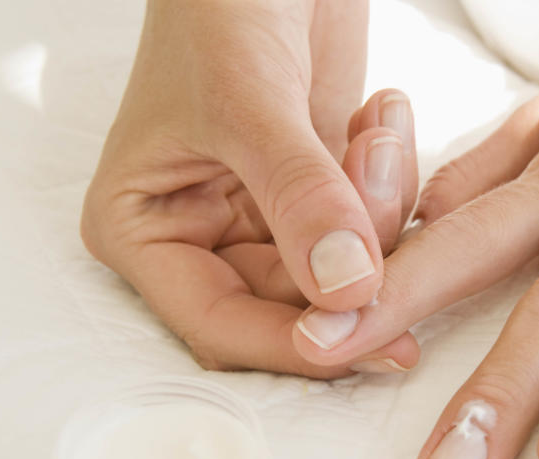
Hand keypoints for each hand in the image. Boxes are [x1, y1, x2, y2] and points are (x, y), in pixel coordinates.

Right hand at [81, 0, 419, 376]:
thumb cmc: (216, 1)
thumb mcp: (247, 98)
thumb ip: (298, 196)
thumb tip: (348, 290)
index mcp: (146, 229)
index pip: (220, 324)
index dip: (298, 344)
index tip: (379, 342)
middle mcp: (201, 234)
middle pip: (294, 304)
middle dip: (355, 256)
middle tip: (381, 175)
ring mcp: (264, 215)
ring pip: (342, 269)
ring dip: (381, 209)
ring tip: (379, 128)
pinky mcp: (318, 190)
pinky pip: (370, 226)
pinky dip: (392, 182)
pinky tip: (382, 114)